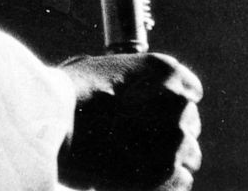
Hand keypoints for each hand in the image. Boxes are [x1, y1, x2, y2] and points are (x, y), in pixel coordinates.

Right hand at [58, 52, 201, 190]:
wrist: (56, 126)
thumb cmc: (74, 93)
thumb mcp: (104, 68)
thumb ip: (131, 78)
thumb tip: (131, 90)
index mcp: (165, 71)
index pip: (191, 89)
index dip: (173, 100)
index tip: (158, 110)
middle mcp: (177, 102)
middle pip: (189, 121)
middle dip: (170, 128)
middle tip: (142, 135)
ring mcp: (175, 139)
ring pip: (189, 153)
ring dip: (170, 155)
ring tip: (140, 158)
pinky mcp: (167, 174)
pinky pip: (182, 180)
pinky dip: (166, 181)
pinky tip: (141, 174)